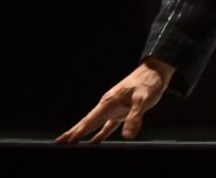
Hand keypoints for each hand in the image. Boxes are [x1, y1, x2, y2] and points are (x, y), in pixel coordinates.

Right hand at [56, 58, 174, 143]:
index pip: (89, 120)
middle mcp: (107, 106)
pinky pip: (106, 126)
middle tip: (59, 143)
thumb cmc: (148, 83)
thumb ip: (135, 117)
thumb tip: (127, 135)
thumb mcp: (143, 100)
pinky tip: (94, 143)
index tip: (63, 140)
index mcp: (108, 102)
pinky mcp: (121, 112)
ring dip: (83, 134)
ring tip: (71, 144)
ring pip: (94, 125)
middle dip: (73, 133)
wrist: (155, 72)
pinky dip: (99, 135)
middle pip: (87, 123)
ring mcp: (113, 109)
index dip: (76, 132)